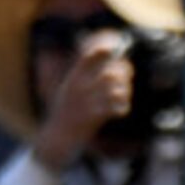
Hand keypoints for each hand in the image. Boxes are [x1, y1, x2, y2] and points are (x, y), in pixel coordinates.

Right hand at [31, 31, 133, 165]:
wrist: (56, 139)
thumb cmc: (67, 112)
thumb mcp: (69, 89)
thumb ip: (83, 73)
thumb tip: (105, 55)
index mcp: (73, 78)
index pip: (89, 56)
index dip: (105, 47)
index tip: (116, 46)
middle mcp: (79, 88)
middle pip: (109, 73)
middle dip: (123, 72)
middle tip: (127, 75)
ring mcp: (86, 103)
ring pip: (115, 89)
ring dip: (125, 90)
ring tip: (123, 94)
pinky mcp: (93, 119)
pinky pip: (116, 107)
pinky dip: (122, 106)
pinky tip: (120, 109)